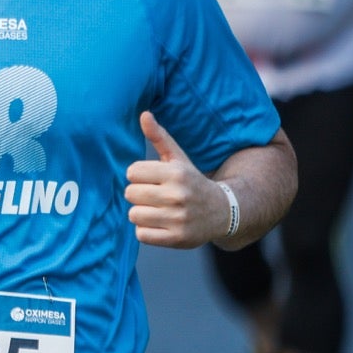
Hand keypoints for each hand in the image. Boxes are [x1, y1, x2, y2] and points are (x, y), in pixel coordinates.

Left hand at [124, 110, 229, 247]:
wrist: (222, 212)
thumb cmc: (191, 182)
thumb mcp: (178, 159)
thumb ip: (160, 137)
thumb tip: (144, 114)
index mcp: (177, 173)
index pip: (132, 172)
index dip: (138, 176)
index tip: (150, 179)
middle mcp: (178, 195)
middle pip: (130, 194)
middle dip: (138, 195)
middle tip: (153, 196)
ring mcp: (179, 218)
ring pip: (134, 215)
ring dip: (141, 213)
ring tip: (157, 210)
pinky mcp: (177, 239)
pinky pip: (141, 234)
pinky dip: (146, 231)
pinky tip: (160, 224)